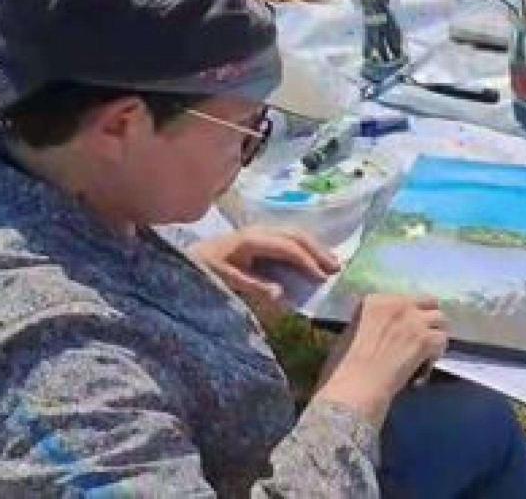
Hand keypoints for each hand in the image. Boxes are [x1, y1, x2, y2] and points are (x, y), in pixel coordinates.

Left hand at [187, 225, 339, 301]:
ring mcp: (260, 230)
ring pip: (295, 233)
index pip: (287, 247)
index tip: (322, 278)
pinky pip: (289, 237)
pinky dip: (306, 247)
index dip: (306, 261)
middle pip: (296, 235)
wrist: (189, 258)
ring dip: (315, 247)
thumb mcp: (224, 281)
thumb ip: (253, 286)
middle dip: (318, 251)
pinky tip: (315, 258)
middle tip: (336, 269)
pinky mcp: (261, 236)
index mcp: (250, 239)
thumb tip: (281, 294)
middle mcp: (258, 230)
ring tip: (332, 263)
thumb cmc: (204, 270)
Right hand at [317, 294, 448, 428]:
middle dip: (429, 317)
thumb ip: (372, 323)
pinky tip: (423, 369)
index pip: (405, 298)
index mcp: (376, 301)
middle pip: (429, 301)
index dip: (410, 314)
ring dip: (436, 335)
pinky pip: (442, 341)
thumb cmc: (347, 364)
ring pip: (441, 320)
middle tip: (424, 335)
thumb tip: (385, 331)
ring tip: (427, 352)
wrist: (358, 383)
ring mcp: (414, 320)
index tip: (406, 330)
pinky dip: (436, 355)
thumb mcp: (354, 332)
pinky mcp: (425, 339)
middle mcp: (398, 304)